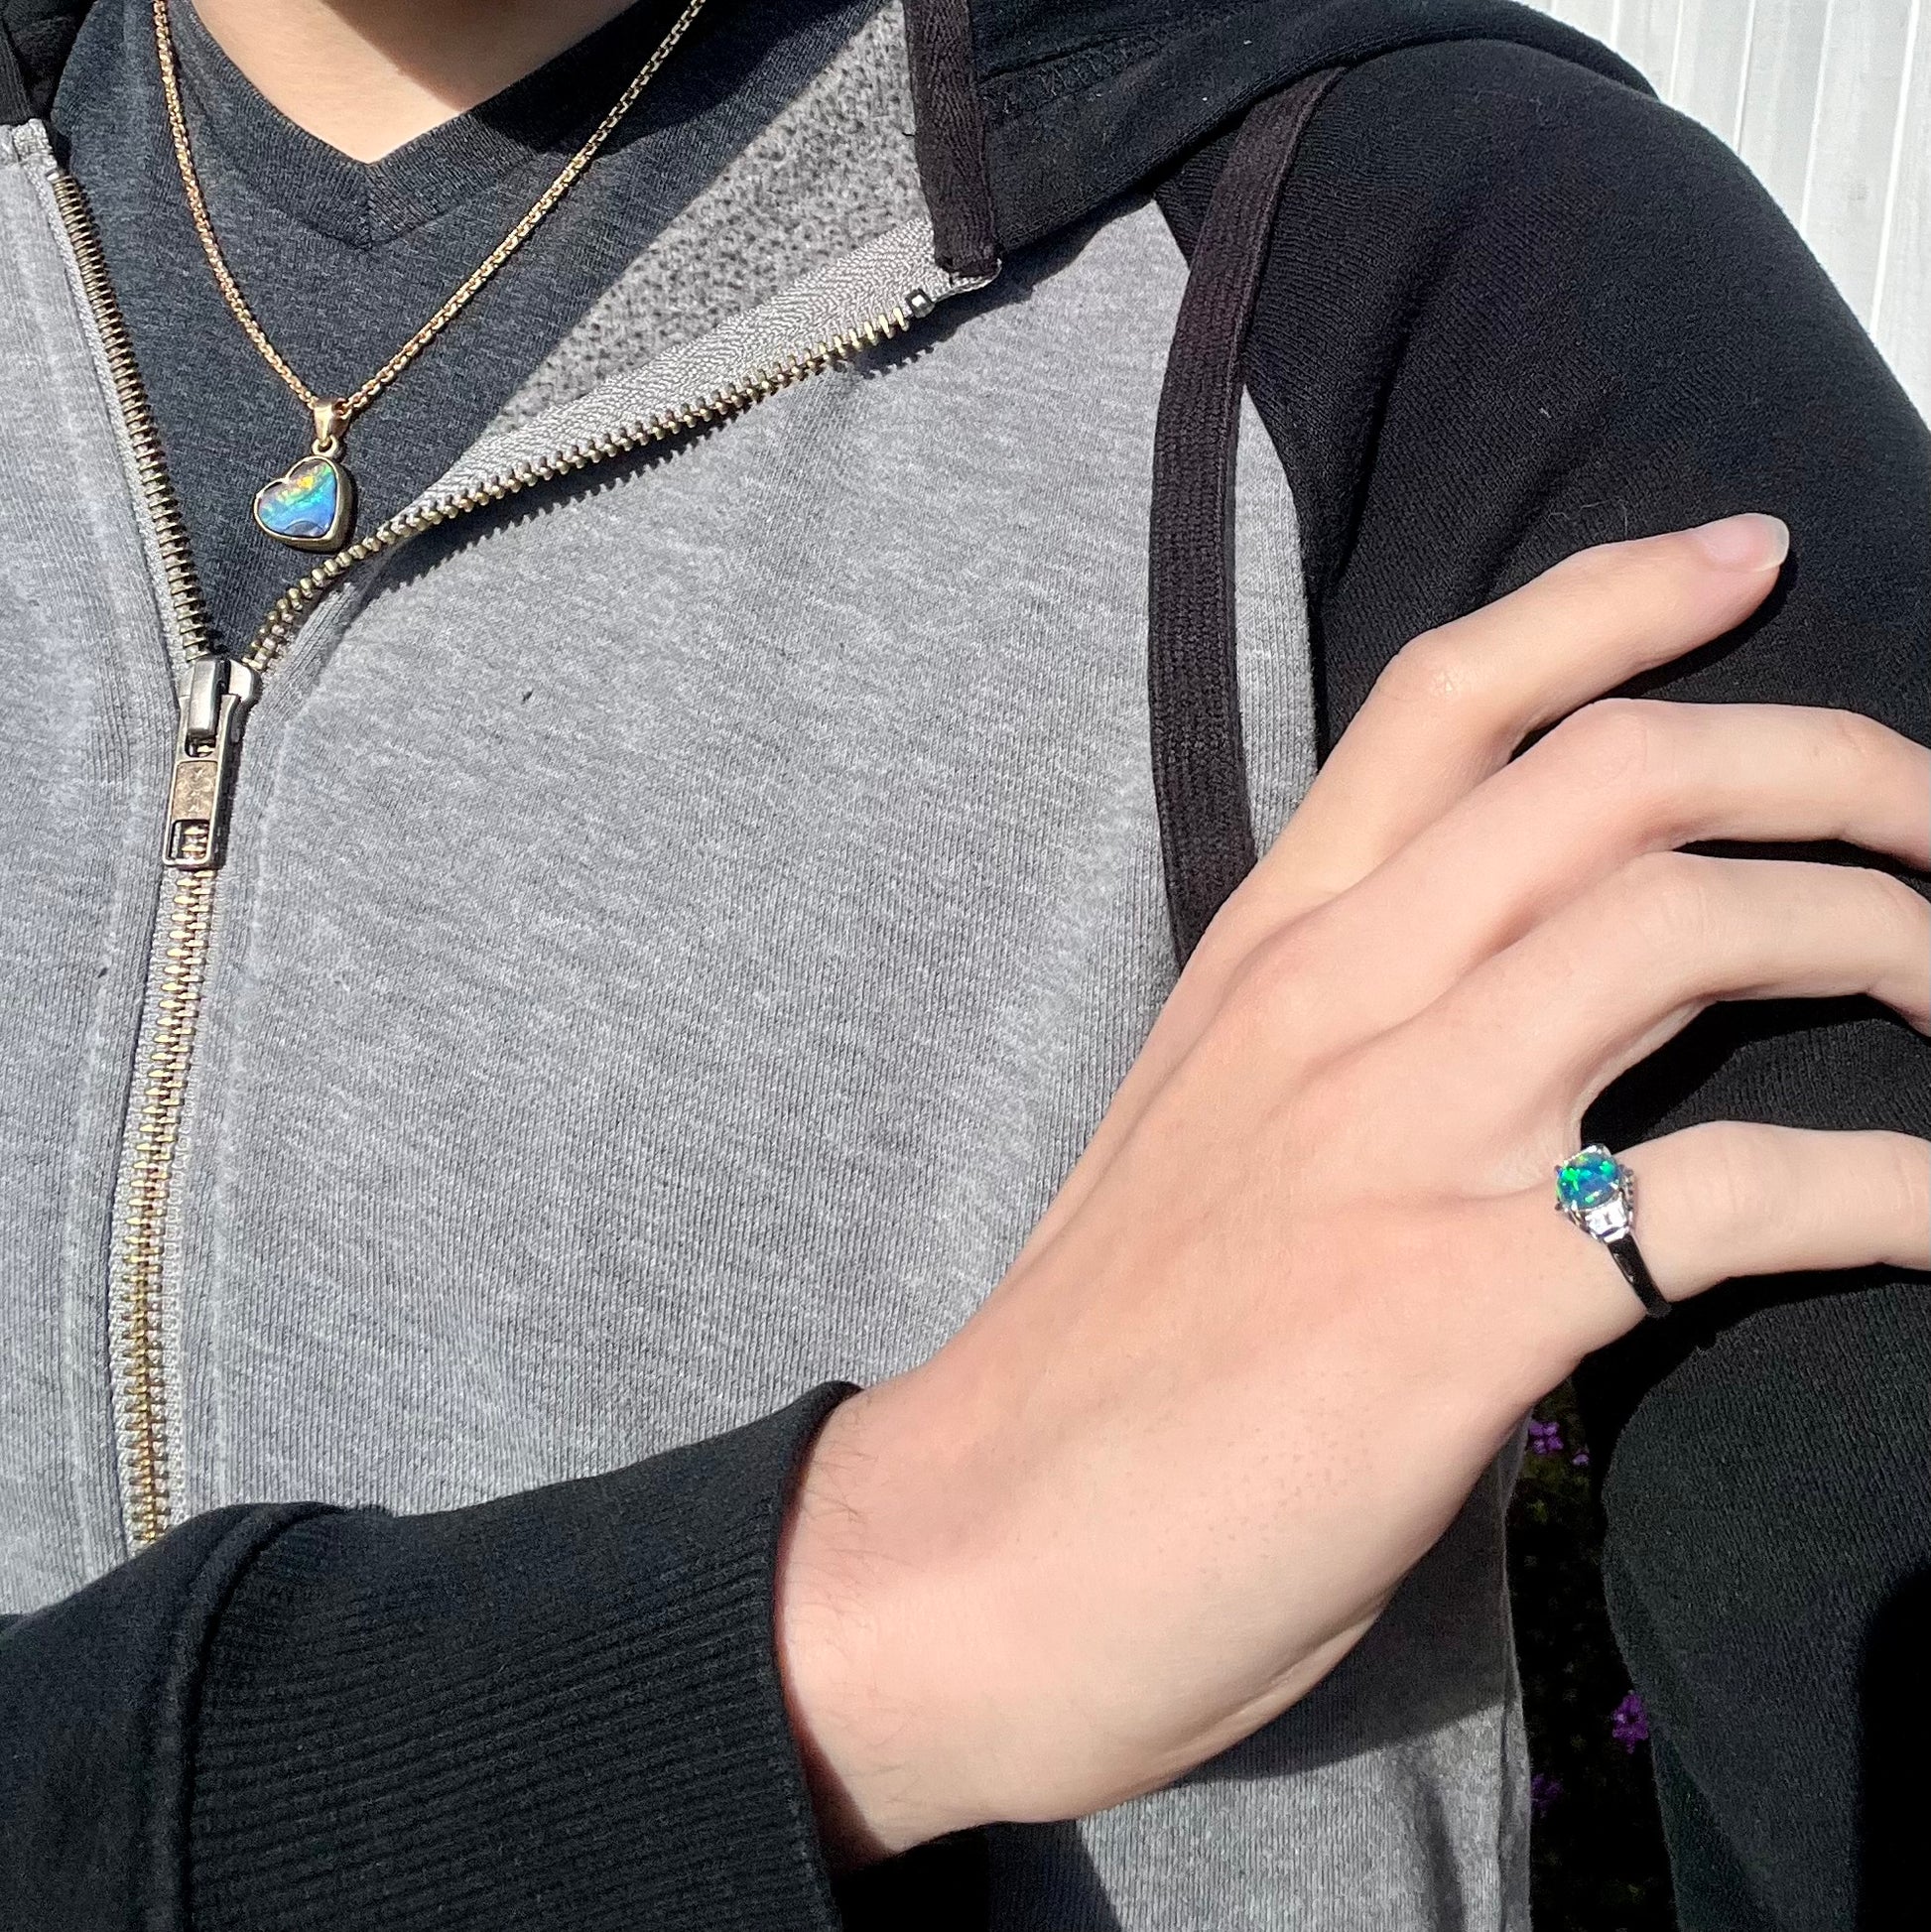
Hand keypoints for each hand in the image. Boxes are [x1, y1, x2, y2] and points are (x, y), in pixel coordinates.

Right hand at [774, 513, 1930, 1863]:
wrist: (983, 1549)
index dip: (1614, 599)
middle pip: (1620, 774)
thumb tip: (1518, 1021)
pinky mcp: (1463, 1298)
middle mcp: (1338, 999)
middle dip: (1828, 757)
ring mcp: (1400, 1133)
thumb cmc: (1102, 1357)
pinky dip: (1896, 1192)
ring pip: (1696, 924)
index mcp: (1269, 950)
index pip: (1445, 700)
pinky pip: (1741, 1192)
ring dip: (1884, 933)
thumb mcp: (1206, 1130)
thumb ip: (1344, 1041)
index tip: (1745, 555)